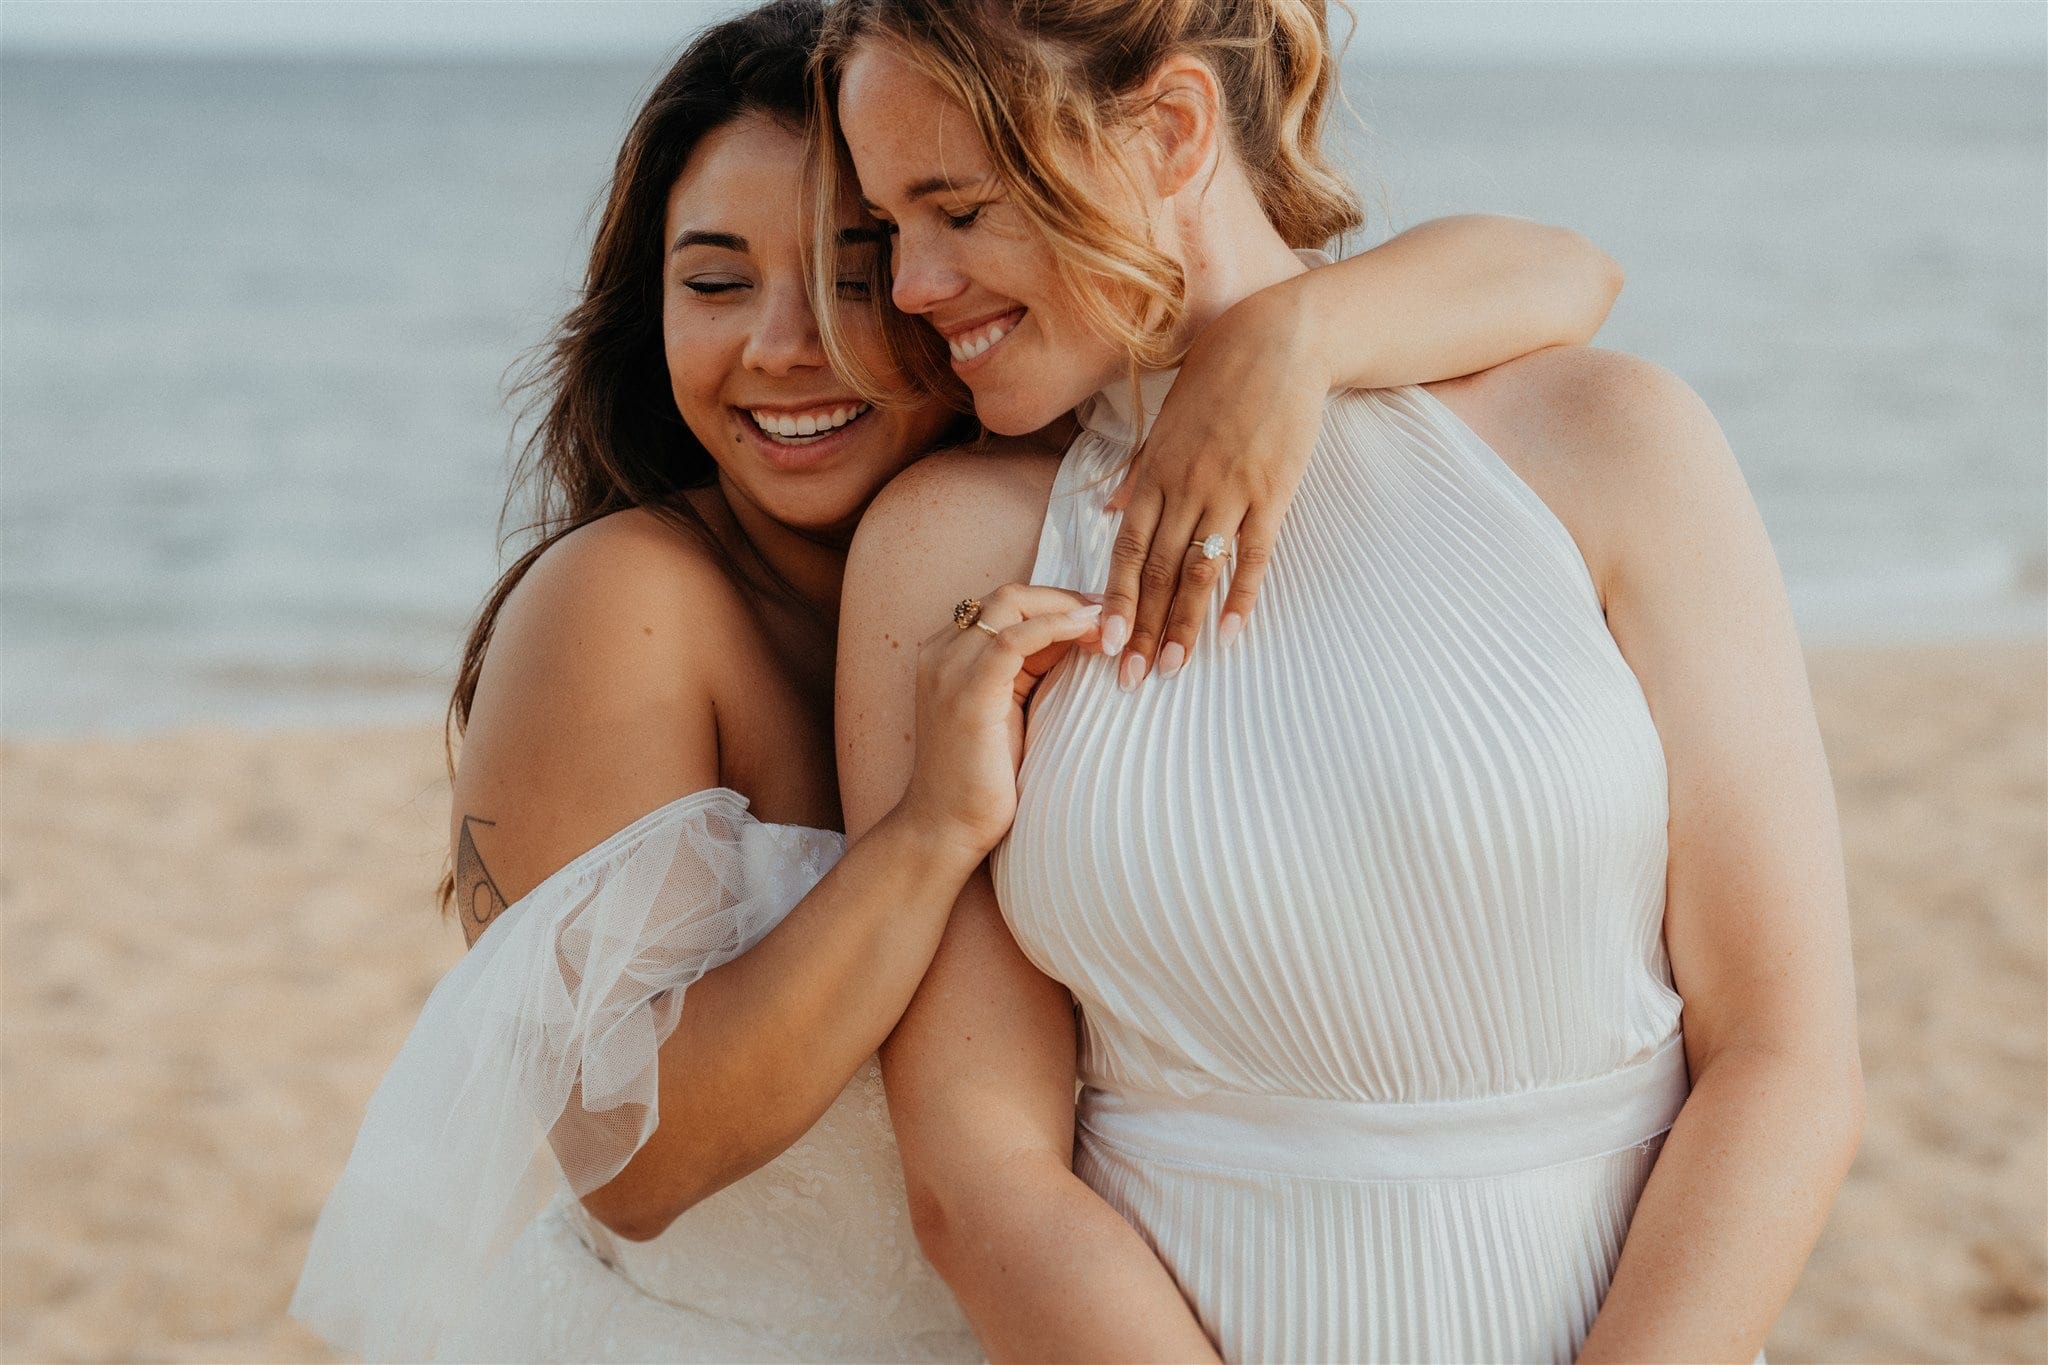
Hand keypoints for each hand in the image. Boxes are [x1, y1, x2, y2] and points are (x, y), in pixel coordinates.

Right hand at [895, 584, 1104, 859]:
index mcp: (950, 656)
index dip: (1057, 605)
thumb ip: (1031, 674)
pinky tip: (1089, 630)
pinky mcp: (967, 693)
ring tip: (1109, 624)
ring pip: (1011, 605)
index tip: (1101, 618)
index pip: (1007, 607)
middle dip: (1065, 598)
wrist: (945, 829)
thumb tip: (1081, 644)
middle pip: (1009, 597)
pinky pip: (1013, 639)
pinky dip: (1054, 625)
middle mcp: (942, 653)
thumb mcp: (1011, 713)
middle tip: (1114, 616)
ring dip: (1066, 608)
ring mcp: (950, 670)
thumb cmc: (983, 782)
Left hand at [1098, 279, 1329, 688]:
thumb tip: (1109, 506)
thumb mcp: (1167, 420)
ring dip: (1182, 625)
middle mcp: (1184, 488)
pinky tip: (1231, 634)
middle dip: (1139, 629)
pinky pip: (1253, 555)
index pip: (1126, 550)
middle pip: (1156, 573)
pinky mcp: (1271, 493)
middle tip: (1128, 678)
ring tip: (1171, 668)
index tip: (1101, 643)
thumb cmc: (1219, 377)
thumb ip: (1138, 470)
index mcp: (1154, 473)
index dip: (1112, 600)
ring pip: (1198, 572)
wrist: (1279, 341)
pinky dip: (1241, 596)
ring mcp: (1228, 492)